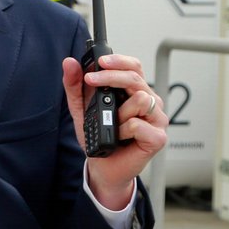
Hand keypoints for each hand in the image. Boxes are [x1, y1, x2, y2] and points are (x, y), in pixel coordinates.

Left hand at [61, 54, 167, 209]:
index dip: (119, 61)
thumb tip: (70, 63)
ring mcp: (157, 120)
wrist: (103, 167)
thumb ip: (75, 86)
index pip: (134, 67)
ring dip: (119, 112)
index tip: (100, 61)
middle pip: (136, 78)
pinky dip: (123, 130)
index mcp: (135, 92)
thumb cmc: (99, 137)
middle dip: (111, 77)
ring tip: (113, 124)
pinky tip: (120, 137)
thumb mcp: (81, 108)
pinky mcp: (158, 138)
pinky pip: (138, 124)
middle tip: (91, 80)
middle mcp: (150, 102)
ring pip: (141, 99)